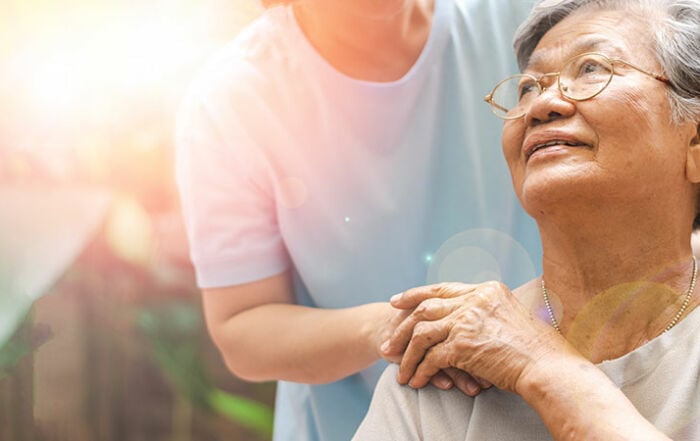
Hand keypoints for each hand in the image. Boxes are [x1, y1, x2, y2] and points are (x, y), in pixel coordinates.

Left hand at [382, 281, 561, 393]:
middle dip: (402, 324)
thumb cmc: (541, 350)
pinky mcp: (463, 344)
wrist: (551, 368)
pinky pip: (431, 358)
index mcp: (487, 290)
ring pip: (422, 333)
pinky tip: (415, 381)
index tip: (398, 301)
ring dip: (406, 353)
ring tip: (398, 368)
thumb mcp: (515, 317)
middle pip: (425, 307)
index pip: (443, 289)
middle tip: (388, 339)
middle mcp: (475, 300)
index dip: (416, 295)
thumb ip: (491, 312)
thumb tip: (475, 320)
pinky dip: (420, 371)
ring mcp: (467, 320)